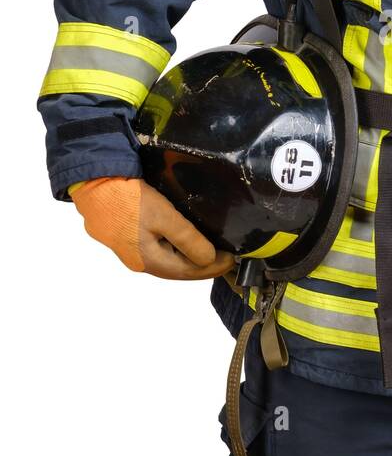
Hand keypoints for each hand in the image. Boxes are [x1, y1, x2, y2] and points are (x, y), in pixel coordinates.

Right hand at [70, 176, 235, 279]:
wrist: (93, 183)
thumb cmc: (129, 200)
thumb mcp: (164, 217)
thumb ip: (187, 239)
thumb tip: (209, 259)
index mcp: (149, 261)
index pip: (189, 272)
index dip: (213, 267)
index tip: (233, 259)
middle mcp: (139, 261)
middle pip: (178, 269)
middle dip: (203, 265)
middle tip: (226, 256)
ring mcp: (130, 251)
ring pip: (167, 260)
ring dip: (189, 257)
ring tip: (210, 250)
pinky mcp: (126, 237)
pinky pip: (158, 249)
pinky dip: (175, 248)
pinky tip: (184, 241)